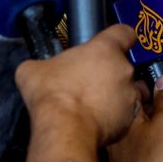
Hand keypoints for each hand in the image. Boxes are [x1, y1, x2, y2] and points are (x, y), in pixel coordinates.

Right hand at [15, 24, 140, 147]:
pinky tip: (94, 121)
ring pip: (126, 91)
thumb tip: (34, 69)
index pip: (124, 32)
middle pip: (122, 65)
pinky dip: (113, 117)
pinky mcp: (128, 121)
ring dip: (113, 95)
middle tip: (87, 81)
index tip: (112, 42)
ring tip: (92, 104)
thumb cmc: (53, 94)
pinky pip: (124, 115)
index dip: (118, 37)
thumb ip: (41, 63)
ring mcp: (129, 96)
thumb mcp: (33, 69)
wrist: (65, 128)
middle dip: (108, 72)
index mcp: (104, 49)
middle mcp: (123, 70)